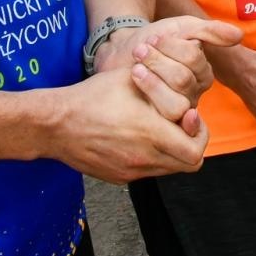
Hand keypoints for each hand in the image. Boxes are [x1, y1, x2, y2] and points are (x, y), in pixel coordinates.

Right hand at [54, 64, 210, 182]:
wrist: (55, 125)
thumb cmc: (92, 96)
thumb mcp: (131, 77)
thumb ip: (163, 82)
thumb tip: (185, 83)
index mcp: (149, 132)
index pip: (195, 150)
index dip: (200, 133)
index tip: (191, 116)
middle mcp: (143, 157)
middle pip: (189, 164)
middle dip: (192, 143)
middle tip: (184, 124)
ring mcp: (130, 171)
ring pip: (170, 169)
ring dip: (174, 151)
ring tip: (163, 128)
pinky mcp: (119, 177)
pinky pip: (148, 171)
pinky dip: (154, 157)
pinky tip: (142, 137)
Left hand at [93, 16, 242, 121]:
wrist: (119, 53)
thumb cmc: (152, 40)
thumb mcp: (181, 28)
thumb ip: (209, 31)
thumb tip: (239, 36)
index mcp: (203, 74)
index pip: (194, 59)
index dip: (171, 46)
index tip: (154, 38)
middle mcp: (194, 95)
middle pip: (182, 80)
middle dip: (157, 60)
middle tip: (139, 50)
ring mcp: (177, 111)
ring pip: (173, 101)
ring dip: (150, 79)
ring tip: (135, 66)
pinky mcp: (159, 124)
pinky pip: (161, 118)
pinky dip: (146, 92)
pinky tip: (134, 78)